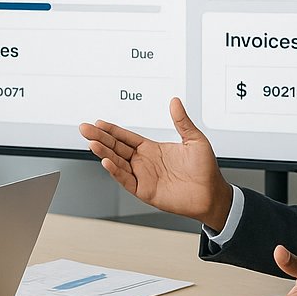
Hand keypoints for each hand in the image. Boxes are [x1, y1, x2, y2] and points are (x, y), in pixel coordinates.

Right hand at [79, 97, 231, 229]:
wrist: (211, 194)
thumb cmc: (205, 170)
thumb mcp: (194, 140)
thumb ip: (182, 121)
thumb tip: (175, 101)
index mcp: (152, 149)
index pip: (127, 137)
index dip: (112, 130)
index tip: (99, 122)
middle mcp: (144, 162)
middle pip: (117, 147)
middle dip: (100, 137)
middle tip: (85, 128)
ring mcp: (143, 176)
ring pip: (117, 162)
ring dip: (104, 153)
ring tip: (92, 142)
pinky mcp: (145, 191)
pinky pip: (126, 180)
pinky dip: (115, 171)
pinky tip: (107, 161)